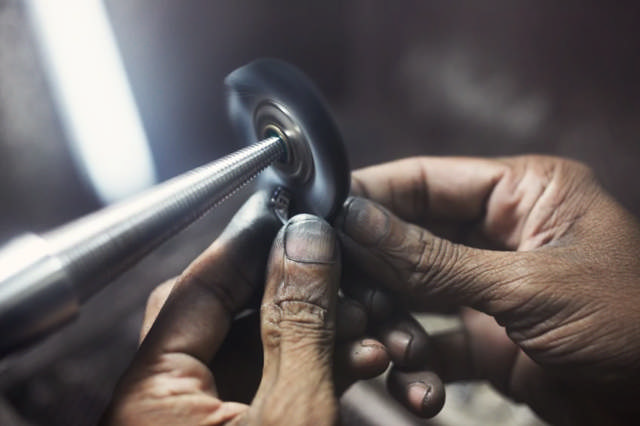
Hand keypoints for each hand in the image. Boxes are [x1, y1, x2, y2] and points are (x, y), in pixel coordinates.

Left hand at [101, 193, 388, 425]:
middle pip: (225, 317)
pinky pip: (268, 387)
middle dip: (292, 292)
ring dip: (314, 334)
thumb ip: (299, 328)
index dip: (247, 244)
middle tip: (331, 268)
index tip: (288, 213)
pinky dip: (312, 372)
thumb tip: (305, 243)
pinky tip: (357, 362)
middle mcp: (161, 409)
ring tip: (362, 323)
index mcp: (149, 401)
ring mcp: (197, 423)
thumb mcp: (294, 415)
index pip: (193, 289)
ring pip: (255, 353)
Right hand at [336, 155, 639, 424]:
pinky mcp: (489, 339)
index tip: (323, 213)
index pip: (426, 180)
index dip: (372, 195)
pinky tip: (420, 385)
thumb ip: (434, 259)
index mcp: (524, 195)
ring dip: (395, 324)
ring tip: (389, 348)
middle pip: (411, 239)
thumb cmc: (633, 326)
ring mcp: (492, 289)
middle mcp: (502, 236)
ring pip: (415, 295)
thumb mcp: (528, 287)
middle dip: (376, 271)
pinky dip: (419, 365)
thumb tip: (358, 220)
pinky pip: (436, 342)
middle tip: (338, 290)